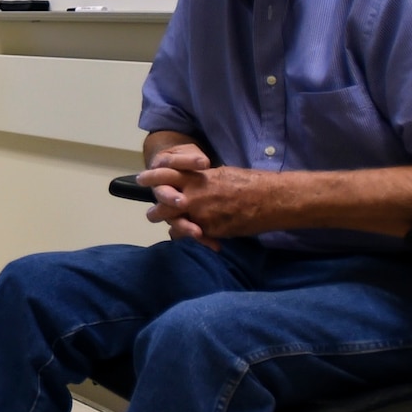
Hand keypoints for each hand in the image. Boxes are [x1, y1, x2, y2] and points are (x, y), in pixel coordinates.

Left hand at [139, 151, 279, 249]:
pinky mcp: (210, 230)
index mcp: (197, 177)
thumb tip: (196, 183)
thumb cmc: (250, 183)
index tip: (141, 179)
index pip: (166, 174)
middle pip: (163, 203)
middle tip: (151, 214)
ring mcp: (200, 214)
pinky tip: (192, 237)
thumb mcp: (223, 175)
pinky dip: (191, 237)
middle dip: (156, 210)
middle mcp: (194, 195)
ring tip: (171, 230)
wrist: (270, 199)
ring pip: (174, 222)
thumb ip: (205, 180)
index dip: (152, 177)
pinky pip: (193, 236)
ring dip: (171, 226)